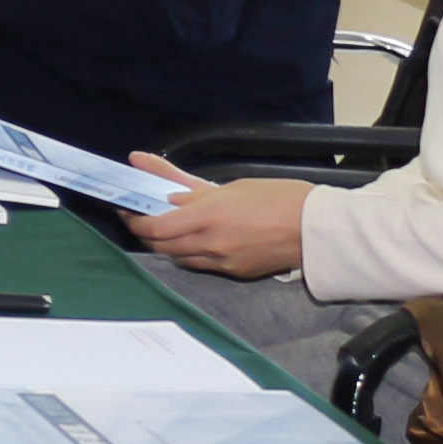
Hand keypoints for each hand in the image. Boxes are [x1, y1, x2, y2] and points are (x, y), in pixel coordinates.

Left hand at [127, 163, 314, 278]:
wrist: (316, 229)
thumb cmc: (278, 198)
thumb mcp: (230, 186)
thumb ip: (187, 186)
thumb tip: (149, 170)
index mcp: (207, 216)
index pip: (154, 227)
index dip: (134, 220)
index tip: (126, 208)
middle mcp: (209, 243)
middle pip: (161, 245)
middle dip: (145, 232)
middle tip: (140, 217)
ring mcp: (222, 262)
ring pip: (179, 257)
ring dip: (167, 244)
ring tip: (166, 226)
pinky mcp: (235, 273)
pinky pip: (201, 265)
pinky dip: (190, 252)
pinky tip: (195, 239)